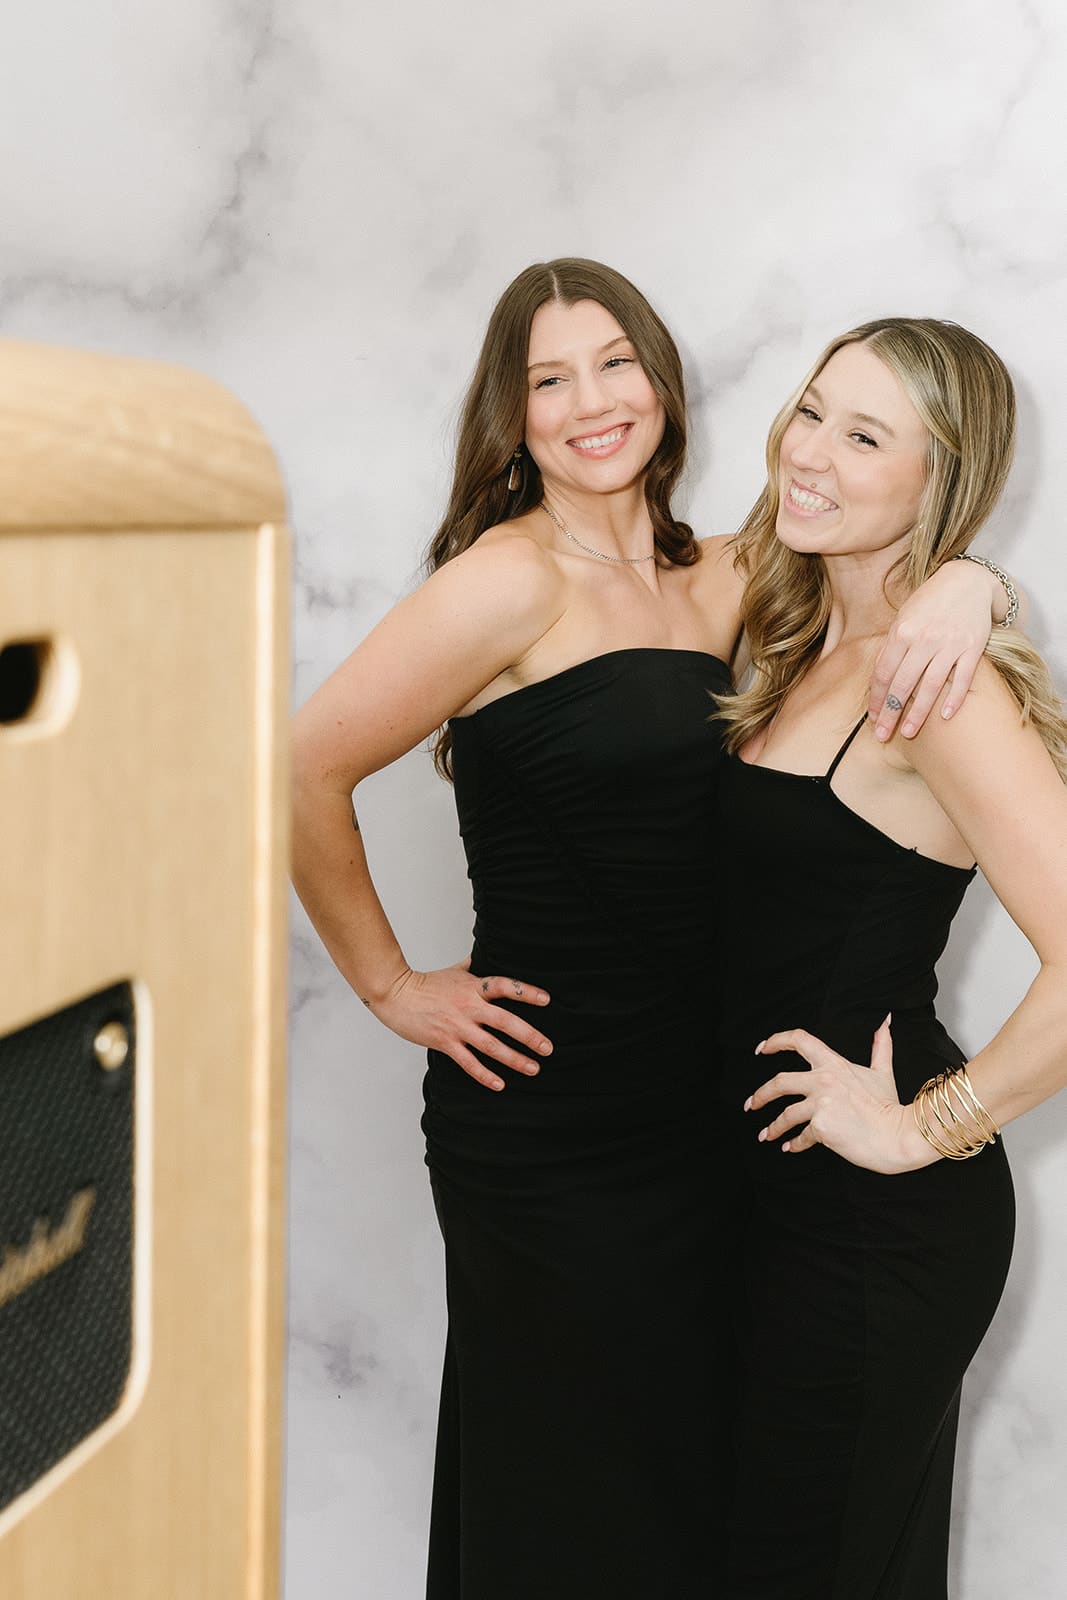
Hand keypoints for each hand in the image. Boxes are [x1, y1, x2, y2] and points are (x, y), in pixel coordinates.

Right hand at [369, 957, 552, 1090]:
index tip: (547, 1000)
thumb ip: (473, 965)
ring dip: (514, 1059)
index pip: (505, 987)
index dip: (526, 992)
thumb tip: (486, 950)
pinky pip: (469, 1062)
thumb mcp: (454, 970)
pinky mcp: (445, 1042)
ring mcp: (458, 1026)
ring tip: (533, 1068)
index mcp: (473, 987)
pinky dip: (485, 1075)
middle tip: (548, 1048)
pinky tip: (500, 1084)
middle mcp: (469, 1007)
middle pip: (505, 1021)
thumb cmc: (424, 983)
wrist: (395, 995)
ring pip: (491, 1046)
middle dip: (529, 1036)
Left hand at [745, 1017, 936, 1173]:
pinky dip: (794, 1143)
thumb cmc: (890, 1105)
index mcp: (833, 1064)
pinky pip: (801, 1136)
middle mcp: (823, 1080)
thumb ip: (880, 1045)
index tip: (761, 1048)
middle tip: (750, 1104)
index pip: (799, 1040)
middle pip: (779, 1082)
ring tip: (766, 1135)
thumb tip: (885, 1021)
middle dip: (760, 1095)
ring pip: (785, 1114)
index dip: (776, 1041)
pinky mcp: (821, 1127)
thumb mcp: (882, 1071)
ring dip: (773, 1126)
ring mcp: (820, 1103)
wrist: (898, 1135)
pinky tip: (789, 1147)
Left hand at [869, 559, 998, 740]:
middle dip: (892, 712)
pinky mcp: (973, 647)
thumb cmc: (930, 602)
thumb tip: (880, 681)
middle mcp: (924, 639)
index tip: (874, 718)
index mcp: (902, 632)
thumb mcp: (904, 618)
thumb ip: (893, 647)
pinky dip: (954, 698)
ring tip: (909, 732)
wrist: (968, 581)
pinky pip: (963, 677)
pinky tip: (944, 716)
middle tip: (884, 735)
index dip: (878, 698)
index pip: (885, 673)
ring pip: (931, 685)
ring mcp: (950, 644)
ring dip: (919, 712)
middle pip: (903, 684)